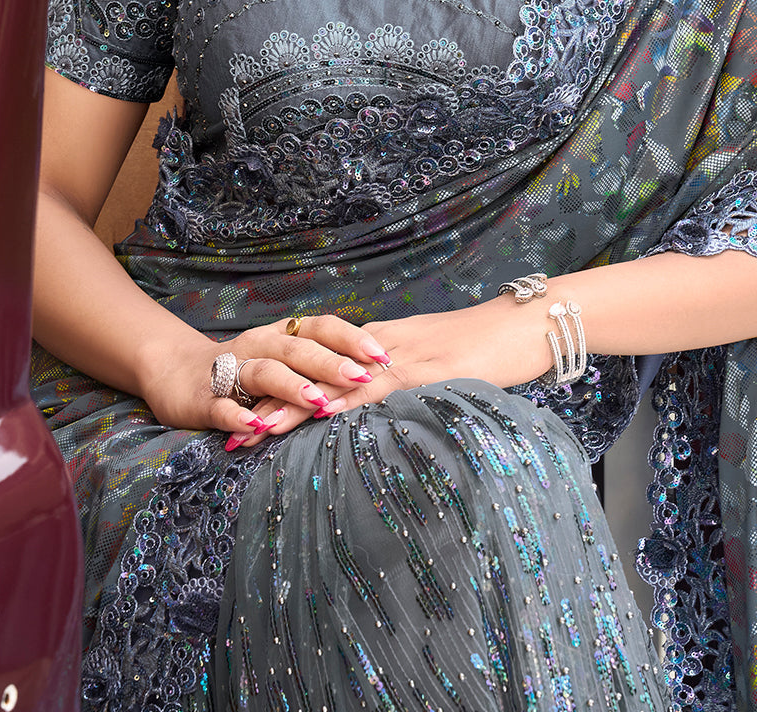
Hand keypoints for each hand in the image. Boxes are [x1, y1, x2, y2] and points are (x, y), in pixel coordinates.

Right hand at [139, 314, 393, 444]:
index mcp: (280, 335)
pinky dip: (238, 415)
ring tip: (317, 400)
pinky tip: (256, 426)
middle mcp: (258, 346)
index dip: (350, 338)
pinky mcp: (204, 399)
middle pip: (297, 349)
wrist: (175, 373)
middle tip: (361, 377)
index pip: (319, 327)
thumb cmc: (244, 368)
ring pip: (263, 373)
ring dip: (291, 386)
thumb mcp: (282, 360)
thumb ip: (319, 363)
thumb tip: (374, 372)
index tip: (382, 354)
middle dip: (330, 363)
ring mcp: (230, 371)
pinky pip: (222, 406)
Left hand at [235, 295, 552, 446]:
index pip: (320, 369)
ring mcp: (404, 357)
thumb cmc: (487, 347)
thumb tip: (377, 409)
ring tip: (255, 431)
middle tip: (231, 433)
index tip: (245, 416)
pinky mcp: (428, 370)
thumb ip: (404, 382)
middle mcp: (383, 346)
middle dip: (272, 404)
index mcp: (382, 343)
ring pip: (337, 384)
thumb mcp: (435, 366)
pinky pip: (381, 387)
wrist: (525, 324)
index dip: (282, 392)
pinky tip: (325, 414)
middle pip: (315, 375)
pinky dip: (351, 402)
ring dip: (296, 409)